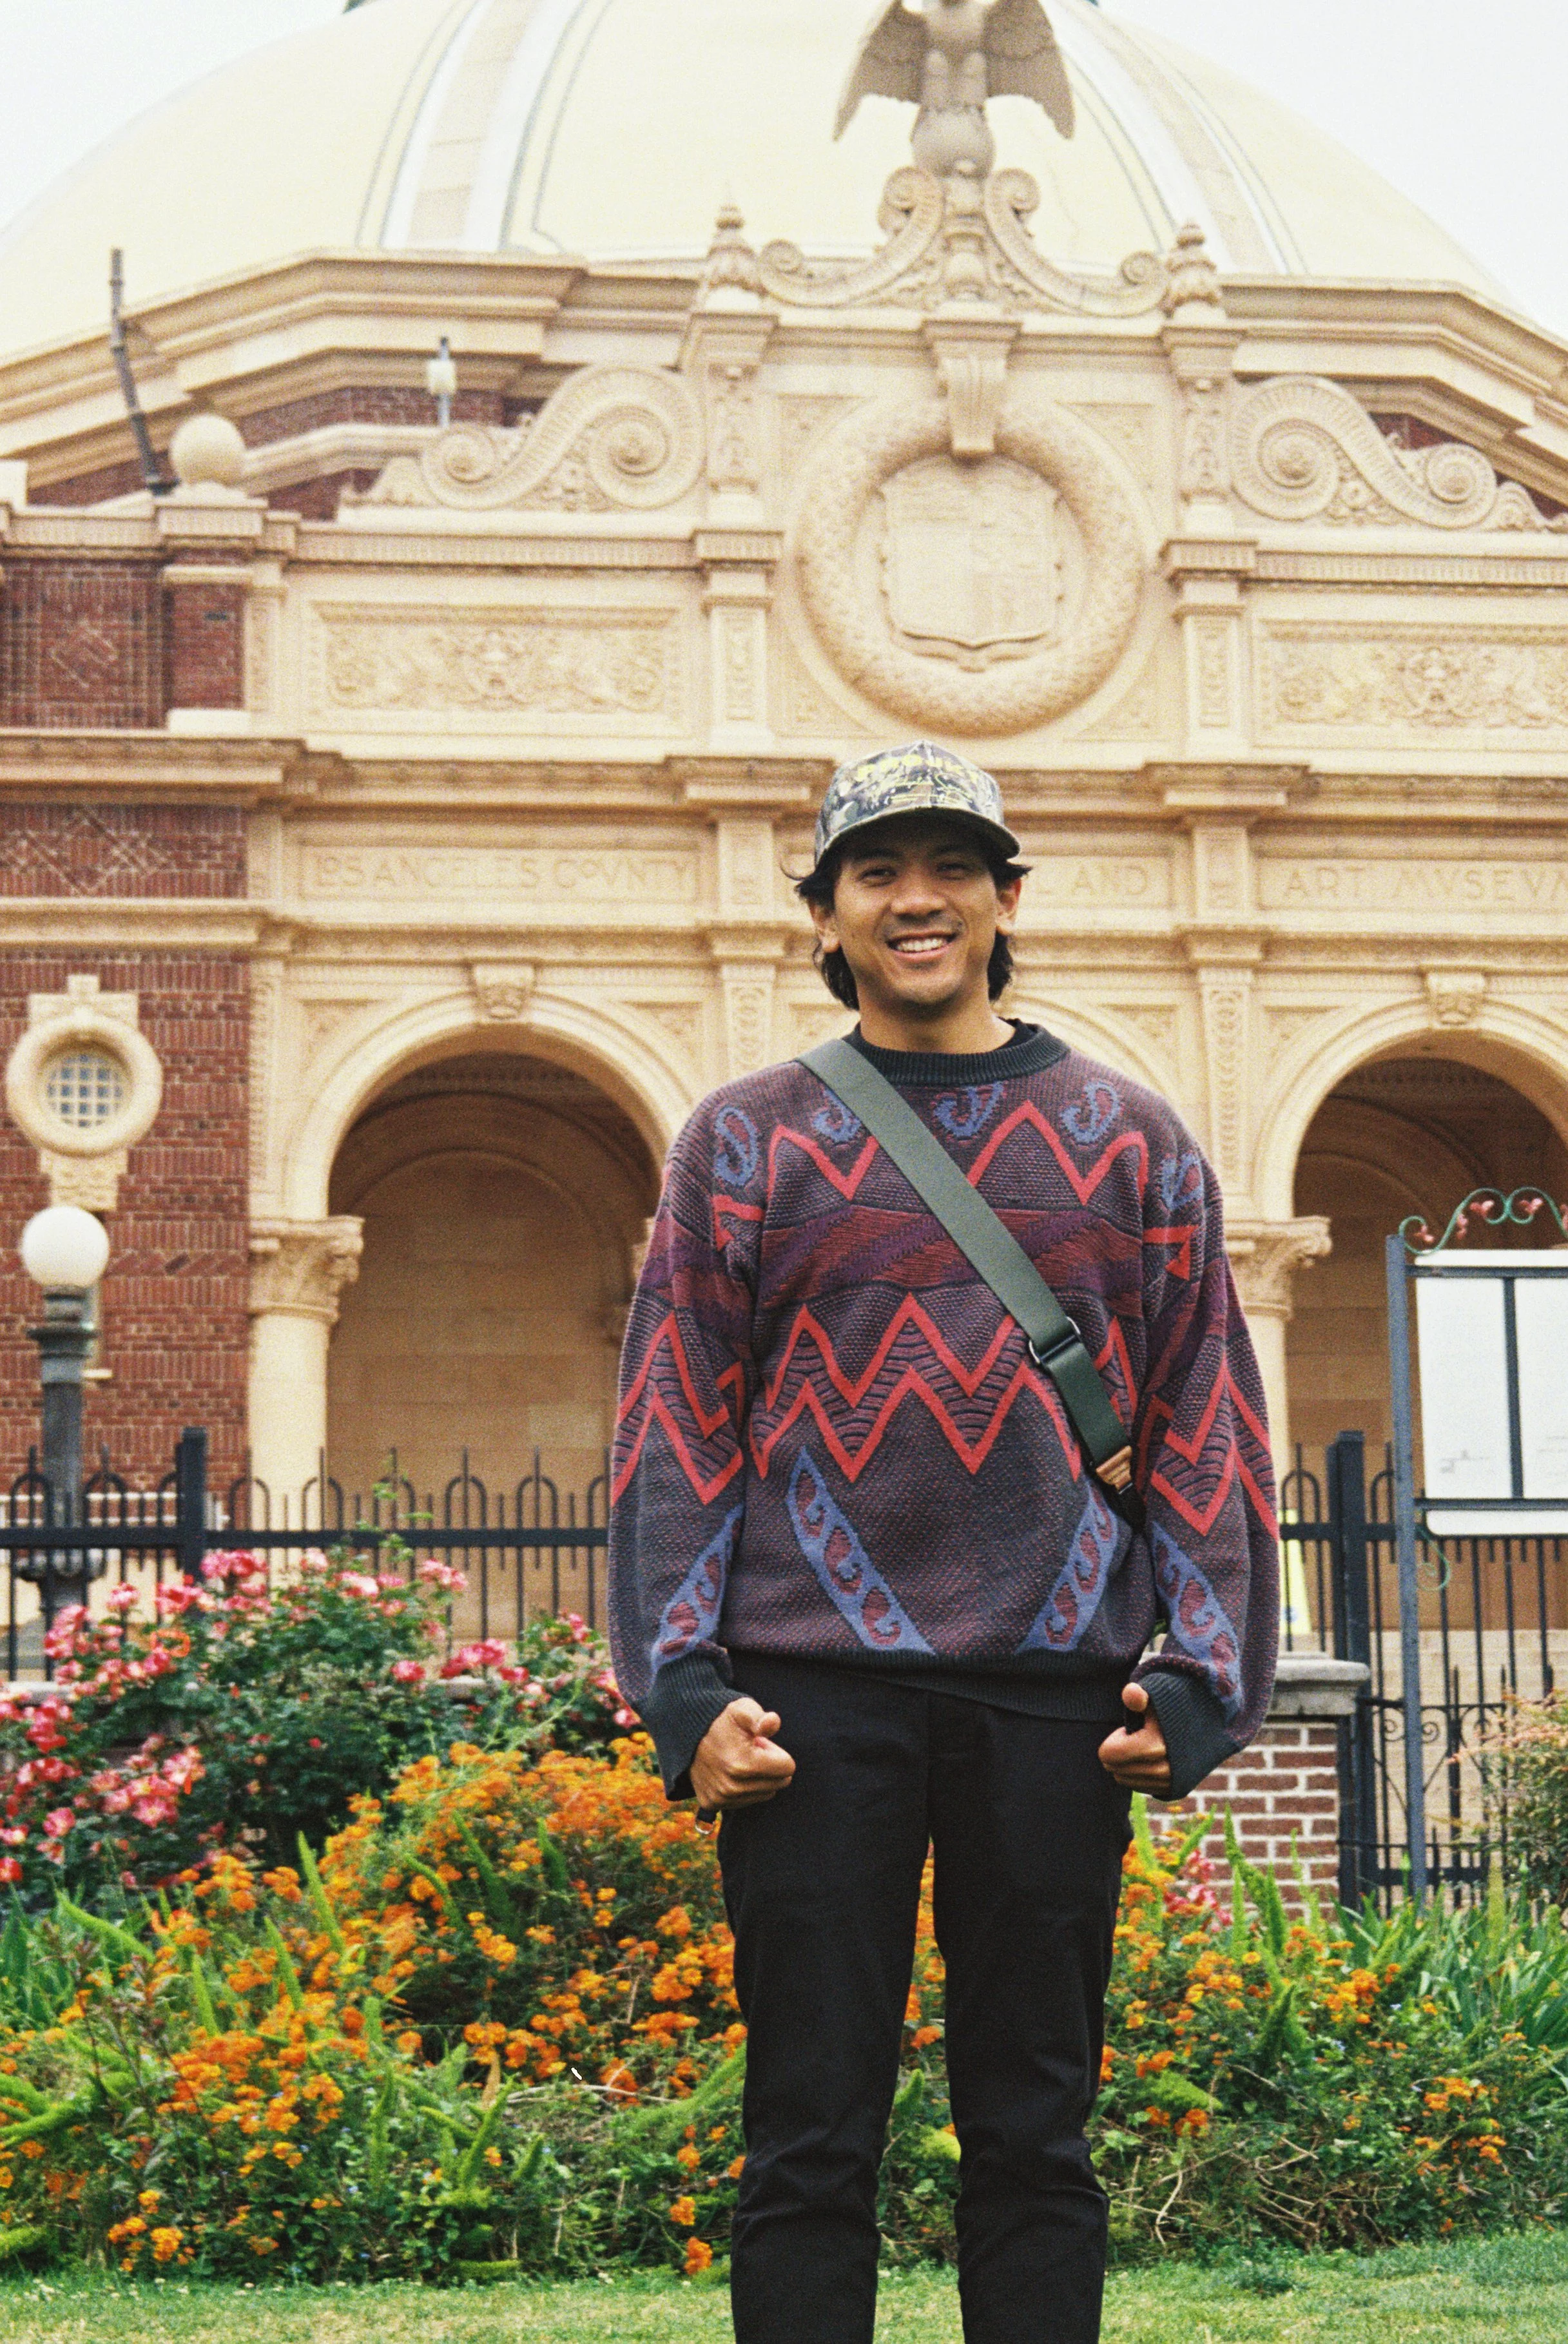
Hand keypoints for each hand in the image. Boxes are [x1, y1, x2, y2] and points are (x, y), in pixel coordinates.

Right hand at [690, 1698, 795, 1811]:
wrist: (687, 1731)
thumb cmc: (722, 1719)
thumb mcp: (742, 1709)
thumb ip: (760, 1717)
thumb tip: (773, 1722)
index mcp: (743, 1765)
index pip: (788, 1768)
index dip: (776, 1751)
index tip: (758, 1742)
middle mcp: (732, 1787)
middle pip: (779, 1783)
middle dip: (769, 1765)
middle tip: (749, 1750)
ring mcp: (721, 1798)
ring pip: (764, 1794)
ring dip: (757, 1777)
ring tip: (739, 1759)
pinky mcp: (712, 1804)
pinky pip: (746, 1801)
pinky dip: (744, 1787)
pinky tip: (729, 1771)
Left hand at [1097, 1681, 1172, 1796]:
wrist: (1207, 1721)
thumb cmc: (1171, 1706)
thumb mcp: (1154, 1696)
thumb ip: (1137, 1695)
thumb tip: (1131, 1693)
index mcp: (1154, 1745)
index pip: (1108, 1754)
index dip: (1114, 1739)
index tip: (1130, 1729)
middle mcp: (1164, 1769)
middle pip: (1115, 1769)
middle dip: (1119, 1752)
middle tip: (1138, 1736)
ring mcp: (1170, 1782)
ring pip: (1125, 1780)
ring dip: (1127, 1764)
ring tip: (1146, 1745)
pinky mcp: (1174, 1790)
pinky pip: (1139, 1787)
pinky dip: (1138, 1775)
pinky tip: (1150, 1759)